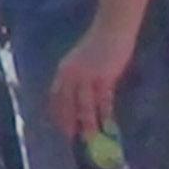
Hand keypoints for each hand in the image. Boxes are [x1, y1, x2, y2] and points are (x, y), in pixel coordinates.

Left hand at [49, 22, 136, 139]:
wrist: (111, 29)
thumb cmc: (98, 46)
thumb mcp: (82, 62)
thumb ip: (78, 78)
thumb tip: (78, 97)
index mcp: (64, 69)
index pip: (56, 95)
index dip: (58, 112)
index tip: (60, 127)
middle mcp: (71, 73)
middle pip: (67, 102)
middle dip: (68, 120)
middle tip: (71, 138)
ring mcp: (88, 74)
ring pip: (85, 103)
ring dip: (86, 122)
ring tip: (89, 138)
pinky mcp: (105, 75)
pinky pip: (104, 98)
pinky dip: (105, 112)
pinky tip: (107, 124)